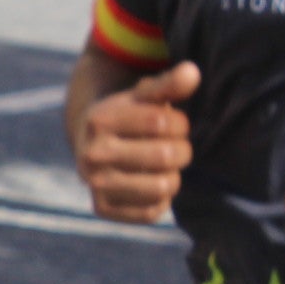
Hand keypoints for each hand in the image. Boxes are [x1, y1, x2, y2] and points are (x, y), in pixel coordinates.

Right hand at [76, 61, 198, 223]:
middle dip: (181, 149)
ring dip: (173, 176)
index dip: (180, 122)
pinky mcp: (103, 209)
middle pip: (165, 156)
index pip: (162, 122)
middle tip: (174, 146)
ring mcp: (96, 184)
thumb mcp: (144, 96)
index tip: (174, 122)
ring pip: (163, 186)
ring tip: (165, 167)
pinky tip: (151, 184)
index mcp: (100, 120)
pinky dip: (160, 199)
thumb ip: (169, 83)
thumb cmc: (128, 117)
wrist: (91, 147)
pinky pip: (152, 211)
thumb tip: (193, 72)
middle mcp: (92, 154)